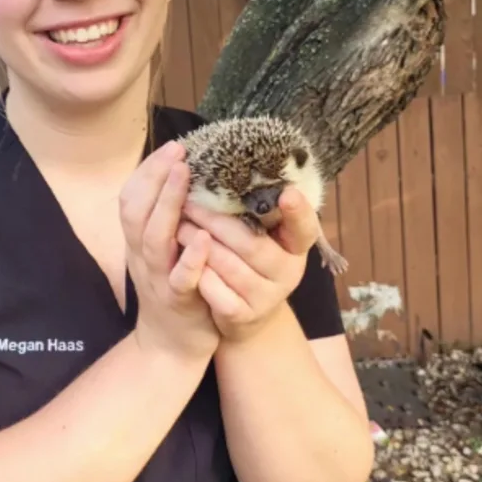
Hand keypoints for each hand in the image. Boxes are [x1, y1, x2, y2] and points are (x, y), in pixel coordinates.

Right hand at [119, 141, 219, 363]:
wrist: (171, 346)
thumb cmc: (175, 287)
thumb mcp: (163, 250)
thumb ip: (166, 219)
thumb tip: (182, 176)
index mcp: (138, 240)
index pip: (132, 197)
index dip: (147, 171)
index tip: (171, 147)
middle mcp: (141, 255)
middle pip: (137, 211)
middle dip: (155, 177)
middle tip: (177, 151)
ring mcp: (157, 278)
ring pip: (154, 239)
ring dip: (168, 204)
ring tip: (185, 176)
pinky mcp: (177, 302)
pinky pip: (180, 279)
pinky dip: (189, 258)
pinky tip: (202, 239)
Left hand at [176, 186, 318, 343]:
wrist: (245, 314)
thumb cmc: (248, 259)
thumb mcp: (260, 234)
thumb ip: (255, 209)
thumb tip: (229, 166)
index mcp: (295, 245)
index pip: (304, 227)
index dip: (298, 212)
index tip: (287, 193)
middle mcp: (288, 272)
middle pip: (251, 243)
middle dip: (215, 221)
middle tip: (188, 202)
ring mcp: (266, 297)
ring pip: (228, 266)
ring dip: (198, 243)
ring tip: (177, 224)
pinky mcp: (242, 316)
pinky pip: (214, 291)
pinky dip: (196, 272)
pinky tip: (180, 258)